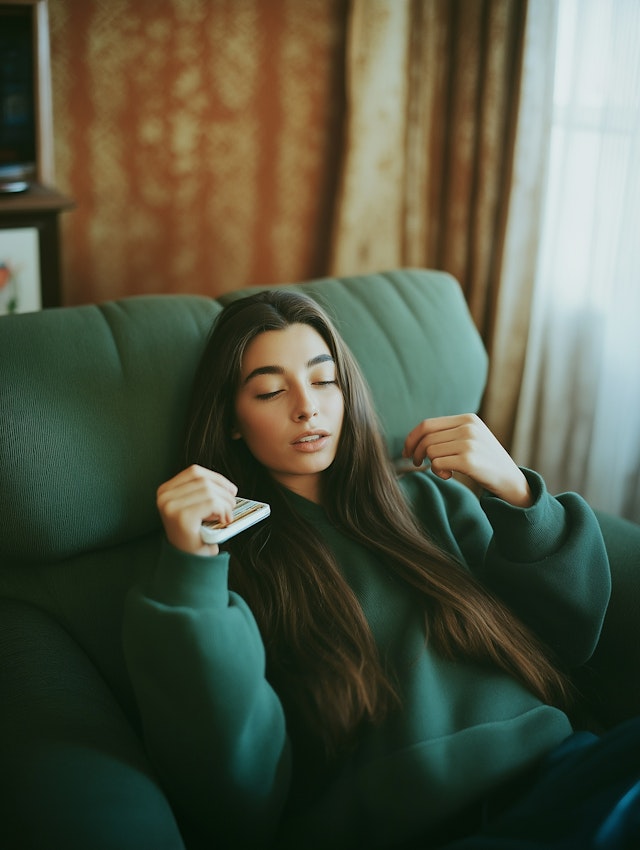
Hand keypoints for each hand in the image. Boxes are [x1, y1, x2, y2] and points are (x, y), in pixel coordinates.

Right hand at [156, 464, 237, 555]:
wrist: (190, 563)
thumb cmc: (196, 535)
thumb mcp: (196, 508)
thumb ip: (203, 492)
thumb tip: (229, 486)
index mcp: (165, 491)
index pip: (194, 472)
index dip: (216, 478)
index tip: (230, 489)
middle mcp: (164, 497)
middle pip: (204, 481)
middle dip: (224, 492)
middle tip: (232, 506)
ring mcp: (171, 506)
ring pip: (210, 491)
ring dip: (226, 503)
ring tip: (228, 515)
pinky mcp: (181, 517)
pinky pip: (212, 503)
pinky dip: (223, 510)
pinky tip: (224, 520)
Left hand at [402, 414, 532, 506]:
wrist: (510, 480)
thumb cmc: (485, 461)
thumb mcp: (471, 438)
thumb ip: (449, 433)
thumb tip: (415, 439)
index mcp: (468, 419)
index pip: (427, 424)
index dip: (411, 438)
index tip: (406, 451)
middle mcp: (469, 427)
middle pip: (426, 438)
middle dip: (415, 452)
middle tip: (416, 463)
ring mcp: (470, 443)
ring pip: (430, 451)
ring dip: (430, 464)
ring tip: (442, 471)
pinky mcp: (469, 461)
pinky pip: (437, 464)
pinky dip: (437, 472)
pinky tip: (449, 476)